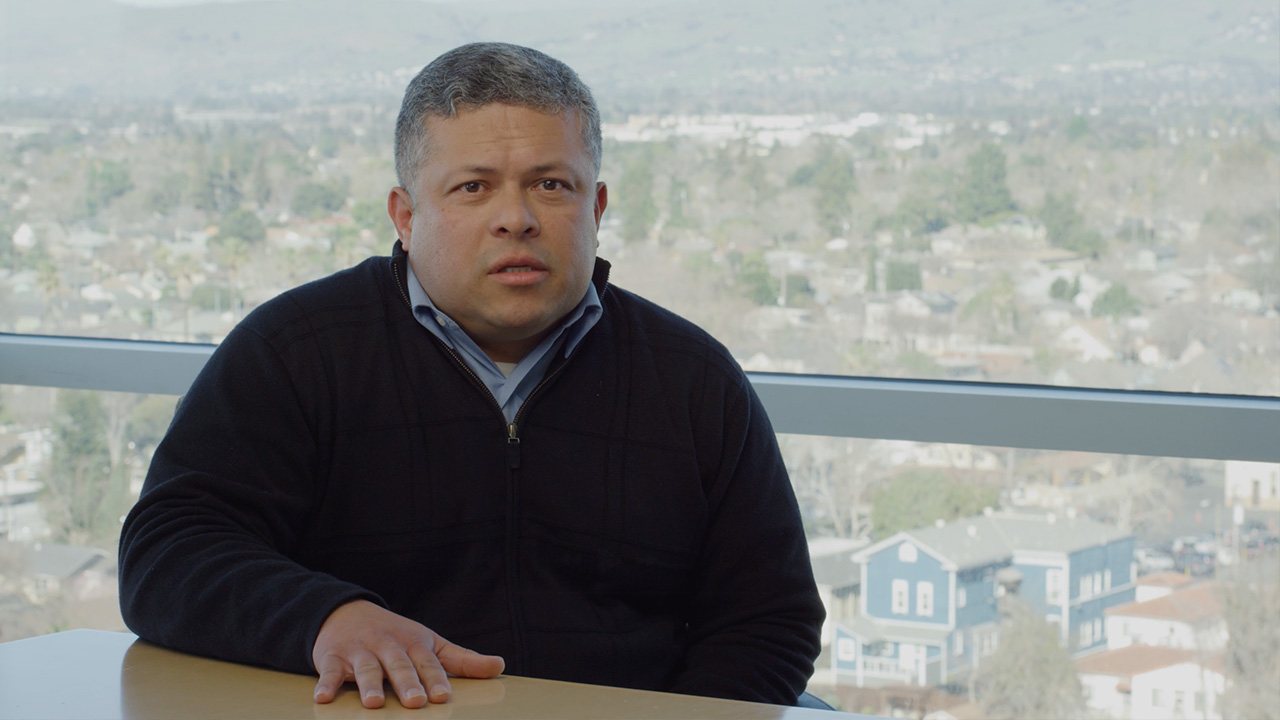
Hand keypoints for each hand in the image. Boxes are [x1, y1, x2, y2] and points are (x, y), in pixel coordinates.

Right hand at [312, 600, 504, 708]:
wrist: (347, 612)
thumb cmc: (397, 636)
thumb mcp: (430, 643)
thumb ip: (463, 659)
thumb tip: (500, 666)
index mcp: (414, 645)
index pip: (427, 664)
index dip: (436, 679)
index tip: (442, 697)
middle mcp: (388, 647)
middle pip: (399, 667)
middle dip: (406, 684)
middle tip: (415, 702)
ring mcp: (361, 652)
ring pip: (366, 669)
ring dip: (369, 685)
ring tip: (373, 704)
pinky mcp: (334, 658)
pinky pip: (330, 672)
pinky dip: (326, 684)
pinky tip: (324, 699)